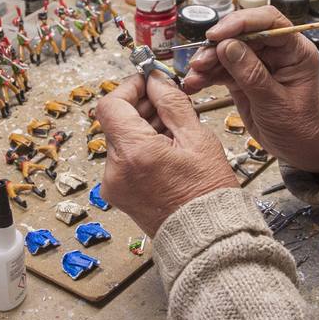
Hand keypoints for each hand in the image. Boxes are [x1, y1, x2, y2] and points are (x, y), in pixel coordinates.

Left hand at [96, 73, 238, 235]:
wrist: (207, 238)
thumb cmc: (207, 196)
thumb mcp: (197, 139)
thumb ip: (172, 103)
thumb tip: (157, 81)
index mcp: (134, 153)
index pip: (111, 104)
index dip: (129, 87)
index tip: (147, 82)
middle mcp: (116, 170)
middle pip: (115, 121)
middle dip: (140, 107)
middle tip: (167, 104)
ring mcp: (114, 184)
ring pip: (120, 140)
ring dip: (141, 128)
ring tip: (173, 133)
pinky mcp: (119, 193)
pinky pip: (123, 159)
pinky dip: (140, 148)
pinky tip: (165, 151)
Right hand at [182, 6, 318, 173]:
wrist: (297, 149)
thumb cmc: (298, 127)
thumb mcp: (275, 103)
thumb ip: (251, 74)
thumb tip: (227, 46)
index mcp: (295, 51)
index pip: (269, 21)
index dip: (241, 23)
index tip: (217, 35)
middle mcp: (276, 51)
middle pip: (242, 34)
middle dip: (217, 45)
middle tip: (199, 62)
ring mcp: (258, 62)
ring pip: (227, 50)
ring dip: (207, 61)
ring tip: (193, 76)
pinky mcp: (242, 75)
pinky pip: (221, 68)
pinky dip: (206, 75)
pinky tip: (194, 83)